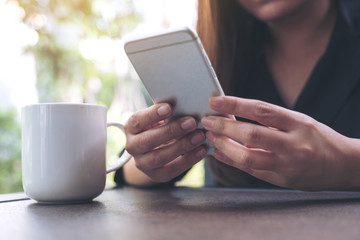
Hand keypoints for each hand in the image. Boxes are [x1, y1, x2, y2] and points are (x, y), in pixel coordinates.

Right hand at [124, 103, 206, 182]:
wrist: (154, 150)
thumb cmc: (160, 126)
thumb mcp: (159, 118)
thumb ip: (168, 113)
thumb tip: (186, 105)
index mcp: (131, 127)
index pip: (138, 120)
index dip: (153, 114)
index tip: (169, 107)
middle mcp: (132, 146)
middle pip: (149, 140)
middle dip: (171, 131)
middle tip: (192, 122)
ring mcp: (142, 163)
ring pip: (159, 157)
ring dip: (182, 146)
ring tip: (200, 136)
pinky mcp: (155, 175)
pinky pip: (172, 170)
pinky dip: (188, 160)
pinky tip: (201, 150)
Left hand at [202, 96, 359, 190]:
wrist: (342, 165)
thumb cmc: (317, 138)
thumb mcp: (299, 121)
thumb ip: (270, 121)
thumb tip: (235, 117)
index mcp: (298, 123)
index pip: (262, 110)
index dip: (236, 104)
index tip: (216, 101)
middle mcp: (294, 144)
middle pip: (252, 134)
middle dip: (224, 127)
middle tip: (207, 121)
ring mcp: (288, 165)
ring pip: (249, 157)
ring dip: (225, 146)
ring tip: (211, 137)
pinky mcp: (282, 180)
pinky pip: (252, 171)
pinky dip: (232, 161)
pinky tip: (219, 154)